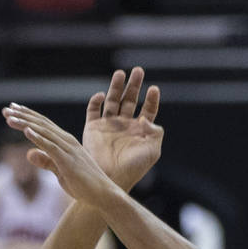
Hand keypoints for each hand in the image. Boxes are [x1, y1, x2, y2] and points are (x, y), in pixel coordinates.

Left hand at [0, 104, 117, 209]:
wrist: (103, 195)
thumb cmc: (83, 184)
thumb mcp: (59, 171)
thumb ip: (45, 161)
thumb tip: (27, 153)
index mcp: (65, 142)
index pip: (43, 125)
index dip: (28, 116)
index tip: (12, 110)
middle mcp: (67, 141)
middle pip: (41, 124)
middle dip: (22, 115)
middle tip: (6, 109)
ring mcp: (68, 150)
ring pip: (44, 132)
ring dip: (25, 124)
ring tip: (9, 118)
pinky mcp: (68, 160)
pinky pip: (51, 147)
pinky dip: (38, 138)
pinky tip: (26, 131)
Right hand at [78, 68, 162, 191]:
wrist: (110, 178)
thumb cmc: (133, 168)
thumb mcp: (152, 150)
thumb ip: (155, 131)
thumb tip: (146, 117)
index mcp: (140, 130)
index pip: (148, 110)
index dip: (151, 99)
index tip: (154, 89)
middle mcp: (124, 125)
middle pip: (130, 100)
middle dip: (134, 85)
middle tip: (138, 70)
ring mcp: (108, 126)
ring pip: (112, 101)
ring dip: (116, 87)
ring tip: (120, 73)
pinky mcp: (93, 128)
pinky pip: (92, 111)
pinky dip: (95, 101)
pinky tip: (100, 95)